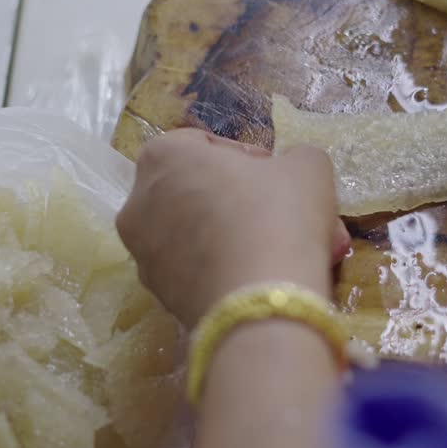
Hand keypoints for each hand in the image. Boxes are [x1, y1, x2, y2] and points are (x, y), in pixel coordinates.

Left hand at [116, 128, 349, 327]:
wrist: (262, 303)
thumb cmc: (278, 214)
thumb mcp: (307, 168)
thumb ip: (295, 159)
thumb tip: (288, 173)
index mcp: (163, 156)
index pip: (204, 144)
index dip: (247, 158)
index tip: (278, 177)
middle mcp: (139, 202)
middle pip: (199, 192)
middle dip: (244, 203)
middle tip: (287, 216)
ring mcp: (143, 254)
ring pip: (200, 236)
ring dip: (240, 238)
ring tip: (289, 252)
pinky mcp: (159, 295)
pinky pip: (198, 272)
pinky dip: (228, 271)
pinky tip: (268, 280)